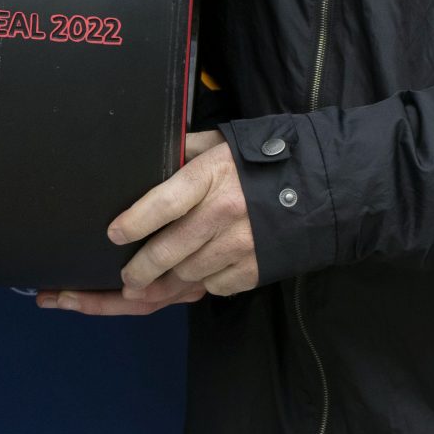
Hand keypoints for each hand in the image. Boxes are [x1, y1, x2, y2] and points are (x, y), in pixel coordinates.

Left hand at [33, 130, 257, 315]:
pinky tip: (187, 282)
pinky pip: (214, 287)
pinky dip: (199, 286)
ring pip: (187, 276)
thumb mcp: (220, 144)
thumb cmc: (260, 163)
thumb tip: (152, 152)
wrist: (320, 188)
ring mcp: (240, 246)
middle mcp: (223, 214)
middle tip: (123, 279)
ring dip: (163, 286)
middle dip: (138, 271)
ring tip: (141, 289)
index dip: (136, 221)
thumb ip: (184, 150)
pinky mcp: (254, 271)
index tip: (113, 234)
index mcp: (210, 177)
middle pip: (168, 252)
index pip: (165, 203)